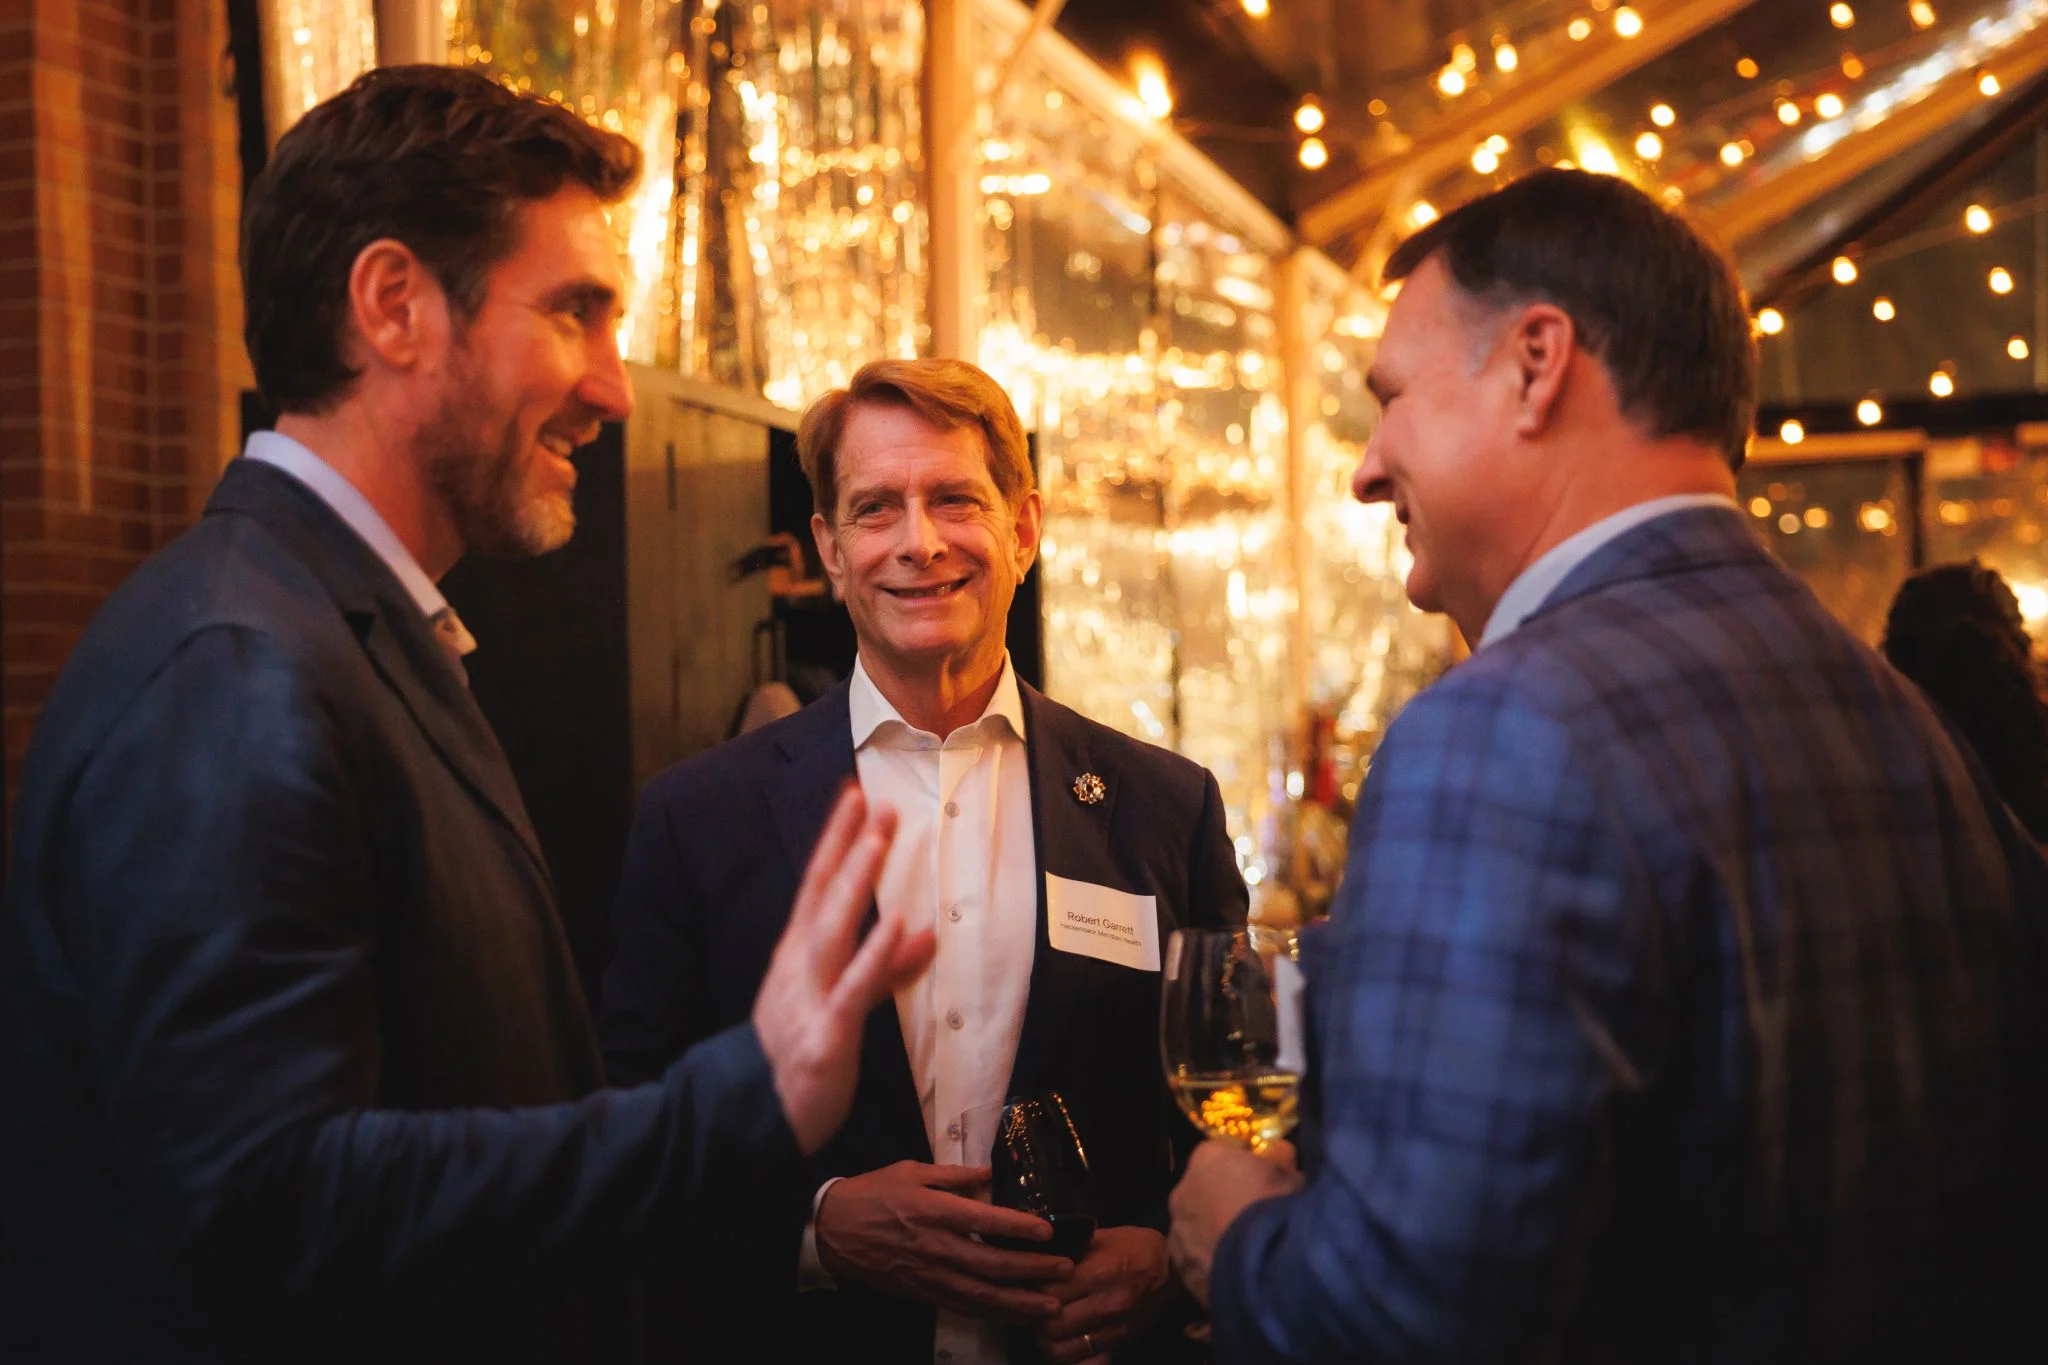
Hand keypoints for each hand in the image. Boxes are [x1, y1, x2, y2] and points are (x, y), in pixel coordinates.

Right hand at [752, 786, 934, 1154]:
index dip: (834, 840)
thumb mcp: (841, 1003)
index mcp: (797, 956)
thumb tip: (923, 934)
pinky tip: (901, 925)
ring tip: (878, 838)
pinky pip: (855, 987)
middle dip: (847, 844)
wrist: (753, 1117)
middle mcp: (798, 966)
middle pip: (822, 893)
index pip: (815, 885)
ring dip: (855, 880)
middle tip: (873, 799)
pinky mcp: (827, 1032)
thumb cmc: (798, 1056)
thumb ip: (884, 969)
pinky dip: (877, 954)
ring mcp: (809, 996)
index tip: (852, 795)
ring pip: (832, 927)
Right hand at [814, 1161, 1072, 1323]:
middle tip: (1066, 1270)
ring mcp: (929, 1274)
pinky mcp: (923, 1292)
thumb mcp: (911, 1171)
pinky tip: (1015, 1315)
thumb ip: (953, 1175)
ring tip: (1052, 1306)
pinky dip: (992, 1314)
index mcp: (934, 1211)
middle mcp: (936, 1247)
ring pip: (982, 1295)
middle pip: (991, 1264)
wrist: (832, 1230)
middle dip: (1032, 1270)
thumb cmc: (873, 1194)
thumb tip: (989, 1173)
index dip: (1018, 1228)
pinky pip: (963, 1307)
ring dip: (1019, 1302)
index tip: (1048, 1231)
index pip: (985, 1221)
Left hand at [1033, 1225, 1171, 1363]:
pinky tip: (1066, 1344)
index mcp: (1097, 1273)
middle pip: (1051, 1325)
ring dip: (1047, 1341)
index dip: (1031, 1290)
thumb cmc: (1134, 1246)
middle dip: (1035, 1318)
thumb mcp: (1102, 1237)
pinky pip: (1087, 1362)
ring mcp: (1114, 1328)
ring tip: (1045, 1329)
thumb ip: (1070, 1248)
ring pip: (1063, 1350)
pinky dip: (1070, 1358)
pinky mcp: (1121, 1343)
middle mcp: (1105, 1304)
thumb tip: (1036, 1255)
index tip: (1028, 1286)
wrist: (1173, 1268)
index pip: (1047, 1293)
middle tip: (1032, 1310)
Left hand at [1167, 1139, 1302, 1306]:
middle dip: (1222, 1198)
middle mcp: (1182, 1191)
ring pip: (1195, 1228)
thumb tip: (1278, 1150)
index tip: (1258, 1177)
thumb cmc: (1276, 1208)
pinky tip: (1236, 1272)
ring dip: (1214, 1233)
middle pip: (1202, 1190)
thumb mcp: (1291, 1174)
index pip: (1218, 1152)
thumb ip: (1278, 1158)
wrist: (1262, 1265)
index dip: (1239, 1164)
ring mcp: (1178, 1233)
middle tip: (1252, 1215)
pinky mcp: (1182, 1270)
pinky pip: (1196, 1261)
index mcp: (1206, 1158)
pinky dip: (1211, 1264)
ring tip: (1245, 1249)